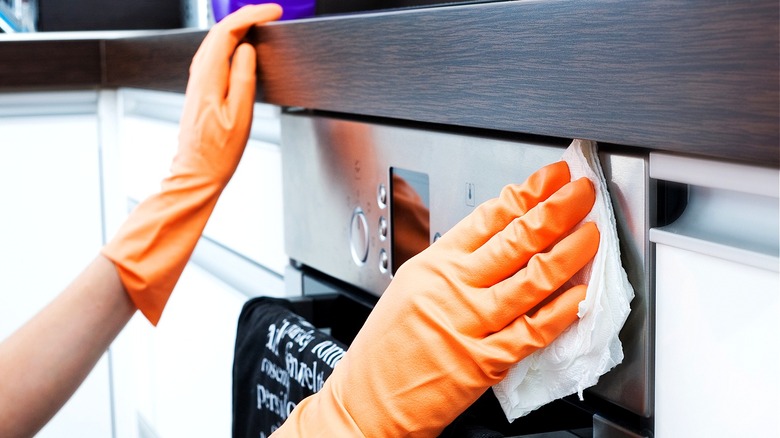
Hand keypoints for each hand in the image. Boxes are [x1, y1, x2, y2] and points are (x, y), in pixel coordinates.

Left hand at [102, 4, 282, 324]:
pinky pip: (214, 54)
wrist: (195, 175)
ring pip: (215, 41)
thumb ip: (242, 78)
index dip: (251, 15)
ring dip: (237, 27)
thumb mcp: (239, 116)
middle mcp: (199, 76)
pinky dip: (230, 42)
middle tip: (270, 13)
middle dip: (245, 15)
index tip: (272, 12)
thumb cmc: (217, 154)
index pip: (227, 32)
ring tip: (259, 23)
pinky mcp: (200, 90)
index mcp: (208, 79)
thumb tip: (246, 49)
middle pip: (219, 31)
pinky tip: (240, 46)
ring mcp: (197, 82)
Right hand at [274, 161, 599, 435]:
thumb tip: (500, 241)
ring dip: (568, 253)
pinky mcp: (484, 361)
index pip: (489, 216)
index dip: (527, 192)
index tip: (551, 178)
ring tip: (591, 235)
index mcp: (433, 265)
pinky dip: (561, 312)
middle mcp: (452, 288)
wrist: (367, 402)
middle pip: (516, 239)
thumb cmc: (386, 349)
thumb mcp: (409, 290)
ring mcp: (469, 323)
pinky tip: (581, 296)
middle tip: (581, 193)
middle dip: (556, 210)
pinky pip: (532, 331)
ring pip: (531, 279)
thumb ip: (452, 265)